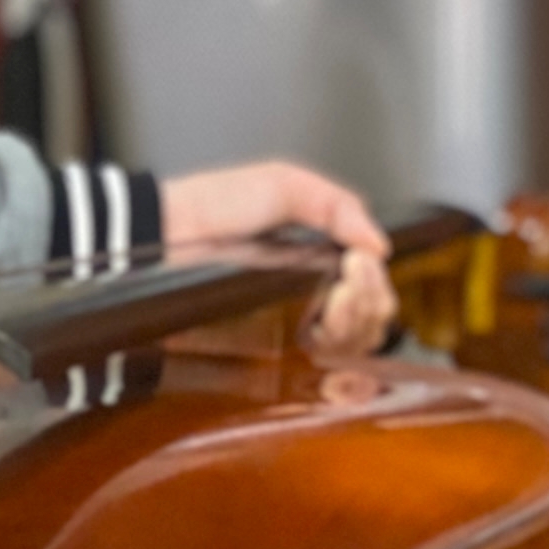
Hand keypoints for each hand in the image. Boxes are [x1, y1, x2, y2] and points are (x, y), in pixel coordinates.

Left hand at [161, 160, 395, 360]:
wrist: (169, 233)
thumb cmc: (217, 203)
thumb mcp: (284, 184)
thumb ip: (338, 206)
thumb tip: (379, 246)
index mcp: (323, 253)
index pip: (372, 284)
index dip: (374, 281)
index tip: (357, 265)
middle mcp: (314, 290)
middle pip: (371, 317)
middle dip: (369, 302)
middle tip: (345, 288)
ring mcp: (294, 320)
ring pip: (353, 343)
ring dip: (355, 324)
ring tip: (334, 305)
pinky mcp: (271, 344)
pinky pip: (319, 364)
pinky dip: (335, 350)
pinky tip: (321, 332)